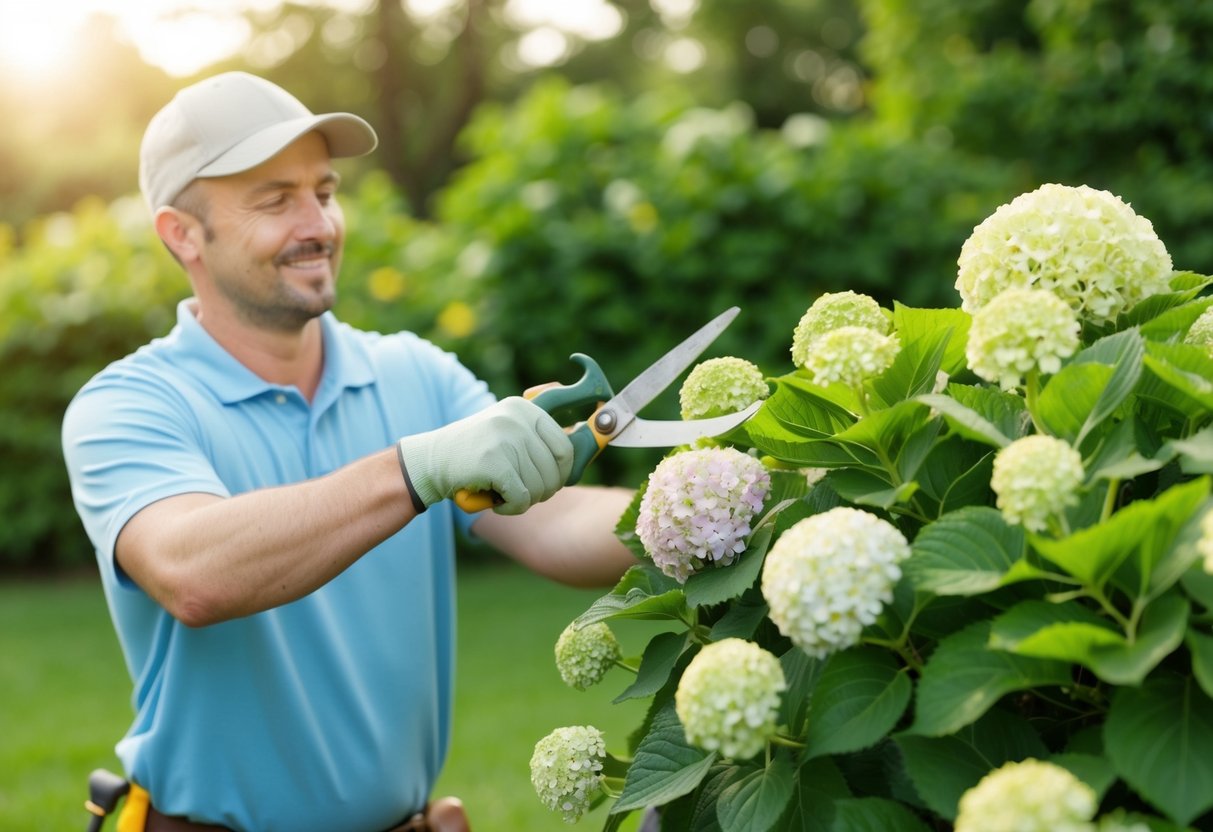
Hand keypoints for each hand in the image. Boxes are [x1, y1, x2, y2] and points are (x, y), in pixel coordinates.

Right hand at [397, 397, 573, 514]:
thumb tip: (579, 446)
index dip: (561, 471)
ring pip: (540, 487)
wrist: (430, 460)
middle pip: (555, 470)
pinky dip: (513, 508)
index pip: (565, 446)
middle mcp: (517, 419)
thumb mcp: (506, 429)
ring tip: (506, 496)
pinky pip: (523, 498)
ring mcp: (505, 439)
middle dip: (543, 490)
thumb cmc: (474, 452)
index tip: (548, 481)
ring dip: (525, 501)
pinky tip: (498, 504)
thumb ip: (537, 436)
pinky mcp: (494, 462)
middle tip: (523, 493)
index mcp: (525, 408)